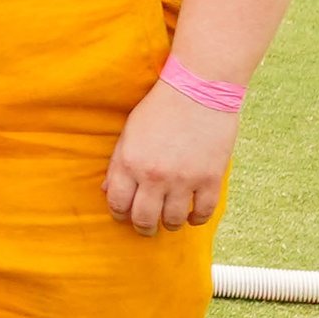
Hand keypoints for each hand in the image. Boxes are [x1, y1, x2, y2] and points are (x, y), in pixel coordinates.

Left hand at [105, 78, 238, 232]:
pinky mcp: (210, 178)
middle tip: (147, 228)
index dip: (120, 214)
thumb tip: (108, 192)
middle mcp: (153, 176)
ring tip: (171, 221)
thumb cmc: (160, 109)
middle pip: (144, 219)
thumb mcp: (129, 134)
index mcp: (129, 164)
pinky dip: (197, 219)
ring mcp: (183, 179)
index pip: (118, 204)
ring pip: (173, 220)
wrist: (198, 90)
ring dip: (171, 225)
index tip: (125, 216)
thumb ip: (118, 165)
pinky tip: (193, 216)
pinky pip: (203, 212)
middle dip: (143, 227)